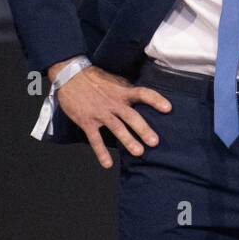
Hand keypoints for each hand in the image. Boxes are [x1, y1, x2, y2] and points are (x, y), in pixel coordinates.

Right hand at [50, 63, 171, 168]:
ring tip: (139, 152)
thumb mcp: (115, 81)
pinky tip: (108, 164)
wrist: (69, 75)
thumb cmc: (95, 79)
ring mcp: (100, 113)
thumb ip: (128, 91)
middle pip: (131, 116)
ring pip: (116, 128)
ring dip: (128, 140)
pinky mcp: (87, 121)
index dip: (156, 100)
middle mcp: (113, 103)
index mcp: (122, 92)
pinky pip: (95, 139)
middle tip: (155, 142)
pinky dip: (101, 152)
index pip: (143, 93)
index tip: (168, 108)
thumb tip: (144, 98)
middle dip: (143, 129)